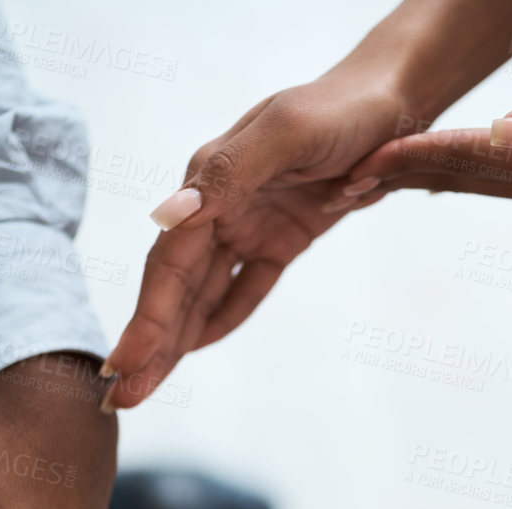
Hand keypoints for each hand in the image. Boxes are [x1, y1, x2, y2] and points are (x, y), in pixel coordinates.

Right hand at [99, 68, 403, 410]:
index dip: (145, 320)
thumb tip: (167, 216)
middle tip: (120, 400)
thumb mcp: (286, 133)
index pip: (167, 266)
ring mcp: (248, 225)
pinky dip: (223, 317)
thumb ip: (229, 174)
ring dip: (176, 342)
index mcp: (209, 183)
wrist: (391, 104)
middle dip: (149, 346)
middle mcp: (218, 207)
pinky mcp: (280, 239)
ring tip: (145, 387)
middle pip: (176, 289)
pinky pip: (245, 287)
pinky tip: (197, 349)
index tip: (121, 367)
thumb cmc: (340, 111)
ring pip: (203, 295)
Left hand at [343, 99, 511, 257]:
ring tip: (365, 174)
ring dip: (422, 174)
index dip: (413, 154)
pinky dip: (463, 172)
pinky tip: (442, 173)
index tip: (355, 157)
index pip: (474, 160)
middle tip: (330, 177)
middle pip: (461, 176)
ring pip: (479, 179)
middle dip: (397, 171)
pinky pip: (507, 180)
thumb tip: (507, 127)